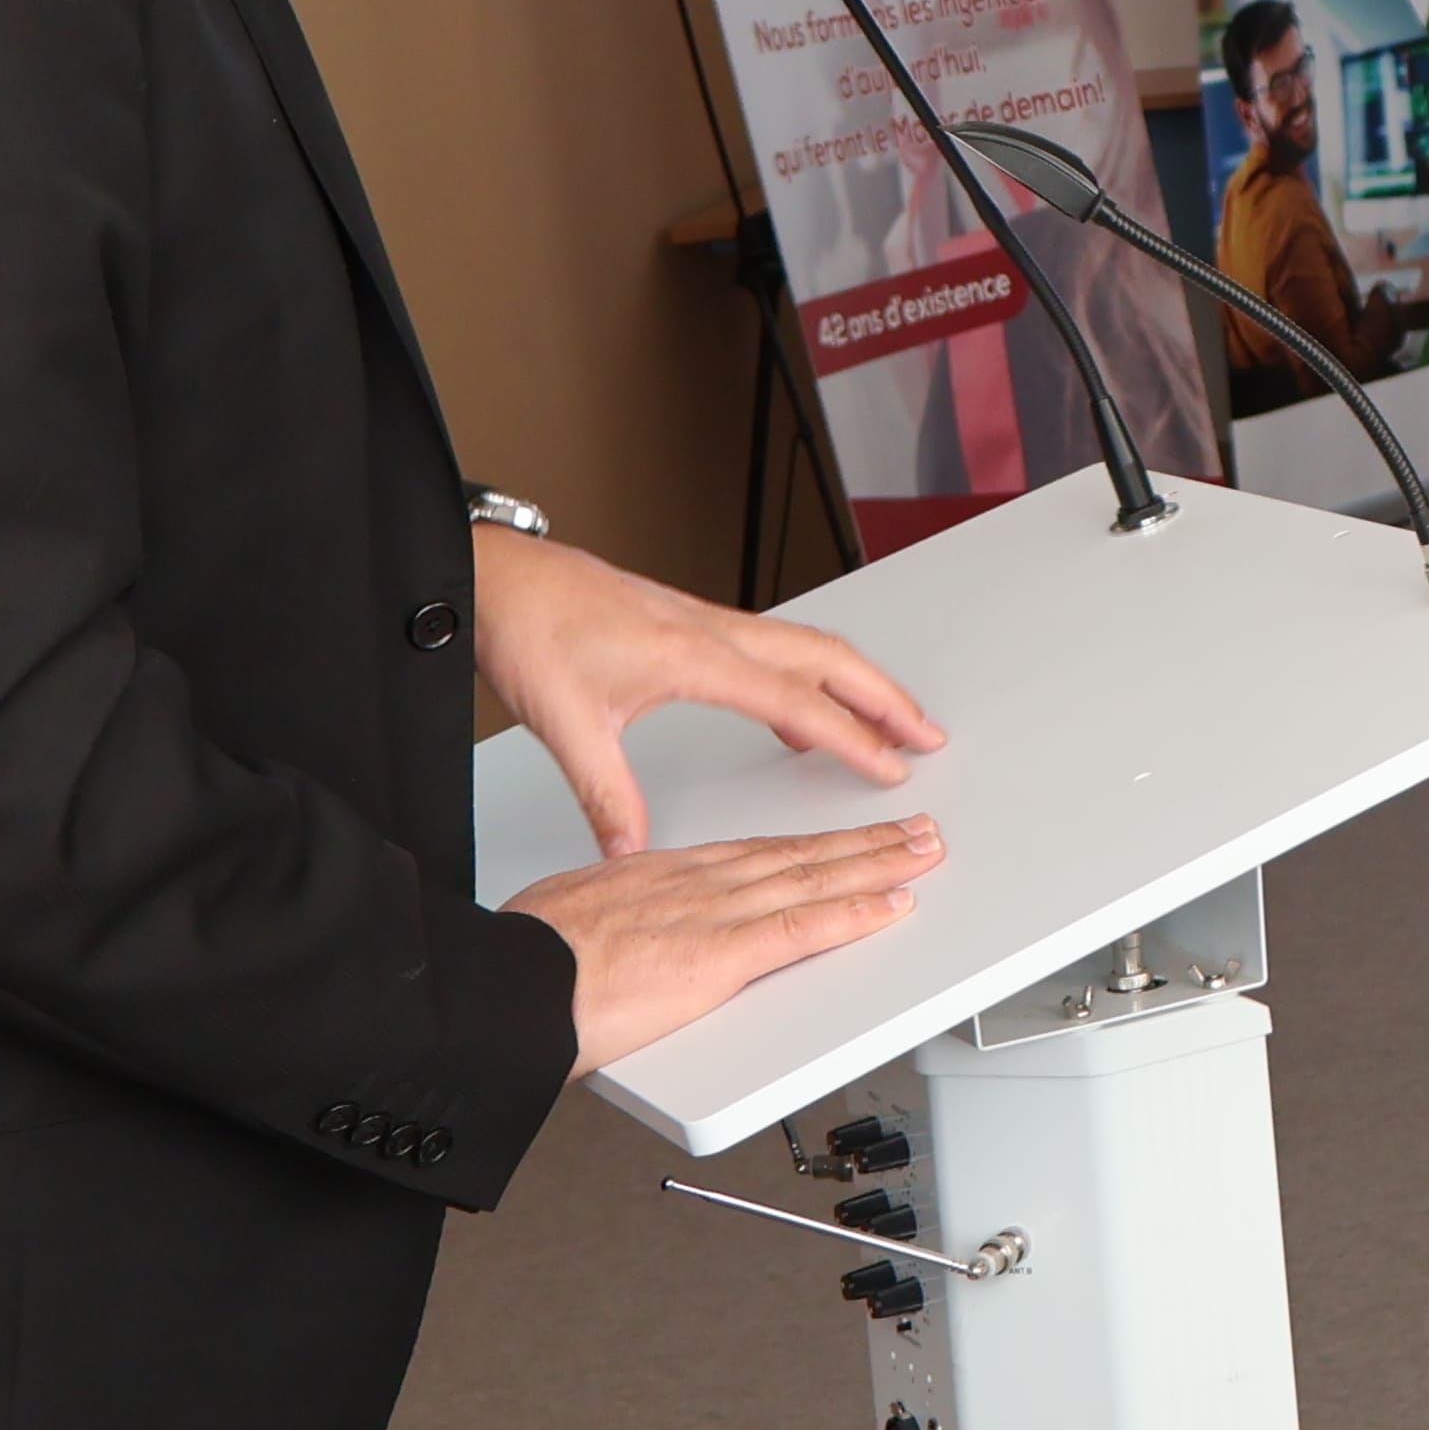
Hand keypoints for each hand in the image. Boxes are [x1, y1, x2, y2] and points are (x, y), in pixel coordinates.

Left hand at [474, 525, 940, 856]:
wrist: (500, 577)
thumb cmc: (531, 629)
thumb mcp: (567, 724)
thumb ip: (606, 794)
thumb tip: (631, 852)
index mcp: (696, 657)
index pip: (799, 701)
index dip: (853, 737)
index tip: (893, 766)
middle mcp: (714, 632)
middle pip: (829, 660)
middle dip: (886, 699)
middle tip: (928, 735)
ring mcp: (706, 623)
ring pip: (808, 647)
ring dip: (857, 682)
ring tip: (887, 719)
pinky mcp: (690, 624)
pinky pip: (774, 648)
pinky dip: (808, 678)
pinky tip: (795, 712)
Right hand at [513, 818, 943, 1076]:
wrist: (504, 990)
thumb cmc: (522, 962)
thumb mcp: (567, 920)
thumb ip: (610, 920)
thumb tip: (614, 931)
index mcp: (661, 877)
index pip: (753, 855)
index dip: (806, 847)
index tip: (840, 840)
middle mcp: (695, 884)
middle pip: (795, 857)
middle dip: (861, 845)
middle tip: (914, 831)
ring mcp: (711, 916)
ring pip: (811, 881)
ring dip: (875, 866)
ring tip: (922, 854)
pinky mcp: (718, 956)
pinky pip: (802, 929)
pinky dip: (853, 914)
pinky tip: (891, 905)